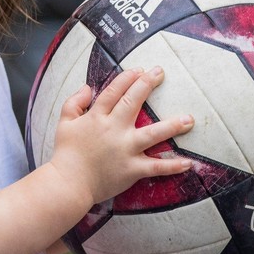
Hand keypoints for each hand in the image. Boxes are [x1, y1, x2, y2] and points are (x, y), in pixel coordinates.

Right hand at [49, 66, 193, 205]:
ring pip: (153, 134)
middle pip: (133, 102)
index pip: (114, 91)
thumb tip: (87, 87)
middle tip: (161, 72)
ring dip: (173, 125)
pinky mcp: (132, 169)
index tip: (140, 69)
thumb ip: (75, 102)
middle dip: (147, 84)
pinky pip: (156, 167)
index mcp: (97, 117)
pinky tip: (188, 163)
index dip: (127, 78)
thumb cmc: (65, 154)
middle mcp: (114, 129)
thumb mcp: (64, 123)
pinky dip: (173, 166)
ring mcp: (125, 149)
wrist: (68, 184)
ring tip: (189, 119)